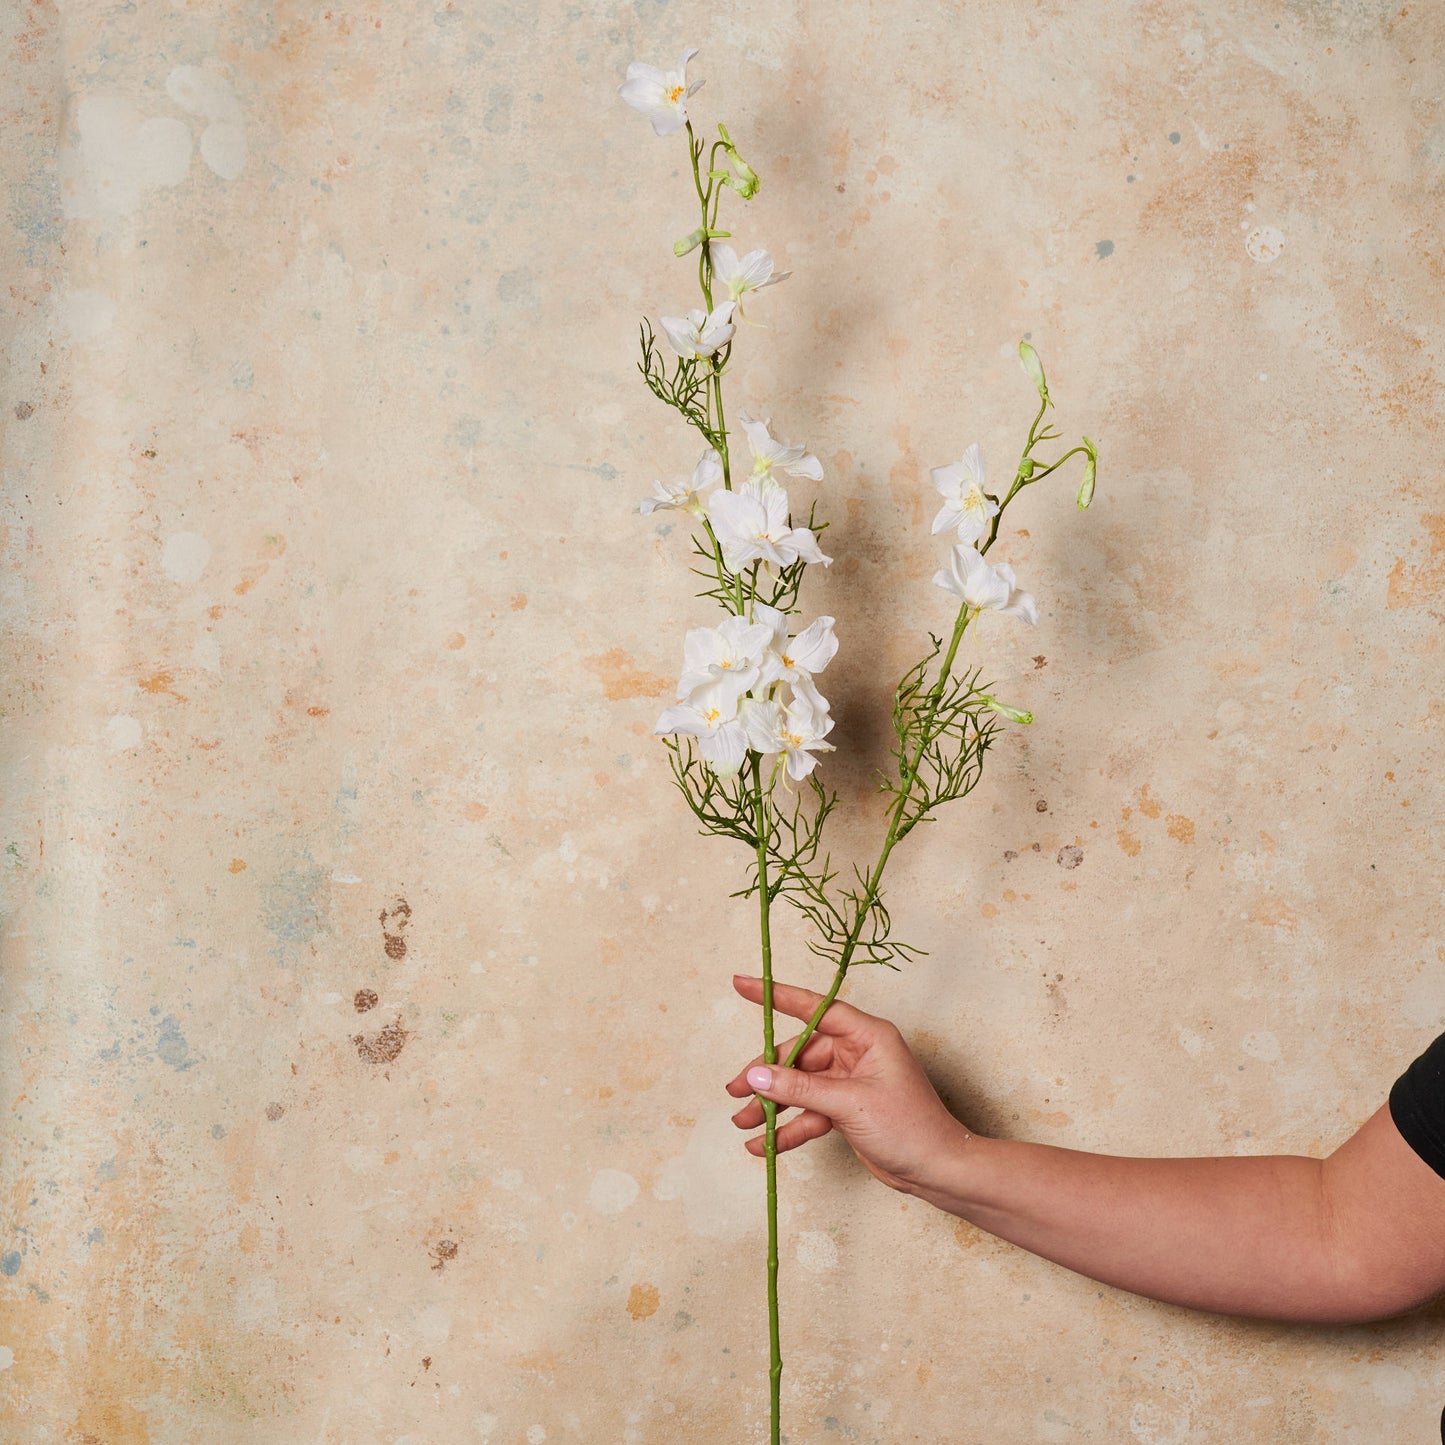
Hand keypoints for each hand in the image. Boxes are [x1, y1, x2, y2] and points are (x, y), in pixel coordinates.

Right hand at [725, 975, 971, 1194]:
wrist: (938, 1171)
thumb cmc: (910, 1127)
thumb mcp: (850, 1103)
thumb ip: (800, 1087)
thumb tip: (756, 1075)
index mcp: (867, 1035)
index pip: (814, 1008)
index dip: (777, 996)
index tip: (743, 985)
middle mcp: (856, 1053)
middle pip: (799, 1054)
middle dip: (766, 1074)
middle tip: (734, 1091)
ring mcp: (850, 1081)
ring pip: (799, 1085)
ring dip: (772, 1104)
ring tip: (743, 1121)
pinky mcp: (846, 1109)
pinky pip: (808, 1111)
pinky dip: (788, 1127)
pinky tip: (764, 1144)